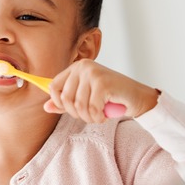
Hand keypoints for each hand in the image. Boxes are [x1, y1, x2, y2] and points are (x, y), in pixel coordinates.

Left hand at [43, 59, 159, 122]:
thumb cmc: (111, 97)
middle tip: (90, 115)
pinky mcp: (103, 83)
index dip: (59, 103)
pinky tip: (105, 115)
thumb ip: (65, 102)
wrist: (138, 97)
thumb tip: (46, 107)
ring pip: (79, 106)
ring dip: (89, 117)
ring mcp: (93, 73)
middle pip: (65, 98)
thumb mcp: (85, 98)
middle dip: (77, 113)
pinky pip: (92, 109)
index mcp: (76, 67)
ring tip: (99, 115)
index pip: (53, 86)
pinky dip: (98, 117)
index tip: (71, 110)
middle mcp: (83, 67)